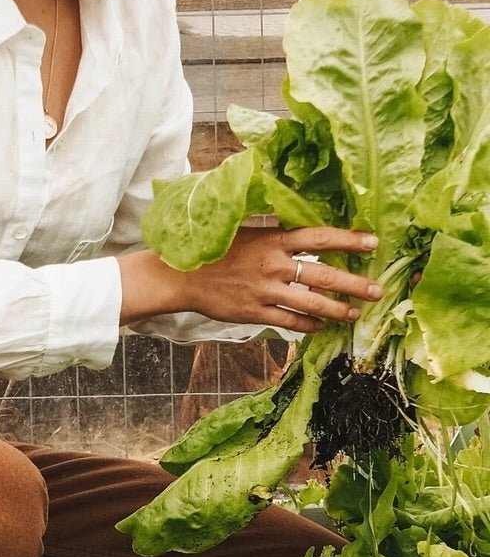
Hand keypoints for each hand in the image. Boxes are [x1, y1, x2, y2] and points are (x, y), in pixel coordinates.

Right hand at [118, 227, 381, 332]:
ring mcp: (265, 291)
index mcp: (272, 240)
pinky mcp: (255, 312)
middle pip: (324, 276)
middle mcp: (273, 265)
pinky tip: (320, 326)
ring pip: (312, 304)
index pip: (319, 237)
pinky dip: (309, 325)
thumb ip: (274, 233)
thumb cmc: (213, 249)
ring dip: (337, 310)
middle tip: (377, 291)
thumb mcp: (245, 231)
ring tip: (355, 314)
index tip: (374, 242)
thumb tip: (303, 229)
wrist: (180, 275)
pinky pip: (290, 322)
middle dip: (354, 285)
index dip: (348, 240)